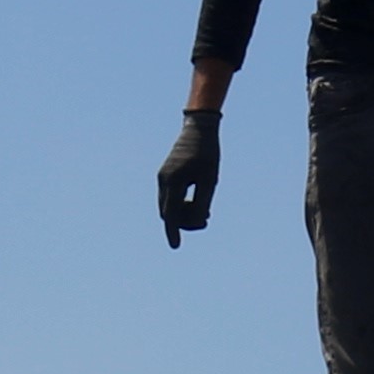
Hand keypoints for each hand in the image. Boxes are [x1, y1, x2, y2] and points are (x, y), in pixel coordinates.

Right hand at [156, 109, 222, 243]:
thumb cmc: (207, 152)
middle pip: (169, 213)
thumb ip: (203, 201)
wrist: (199, 127)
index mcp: (173, 181)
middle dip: (185, 222)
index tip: (176, 246)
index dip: (173, 231)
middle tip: (206, 219)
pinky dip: (181, 204)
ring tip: (205, 212)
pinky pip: (170, 197)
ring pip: (169, 206)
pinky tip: (197, 202)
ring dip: (184, 214)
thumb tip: (198, 221)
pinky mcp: (167, 175)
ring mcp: (163, 177)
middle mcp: (164, 181)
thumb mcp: (210, 179)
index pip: (171, 213)